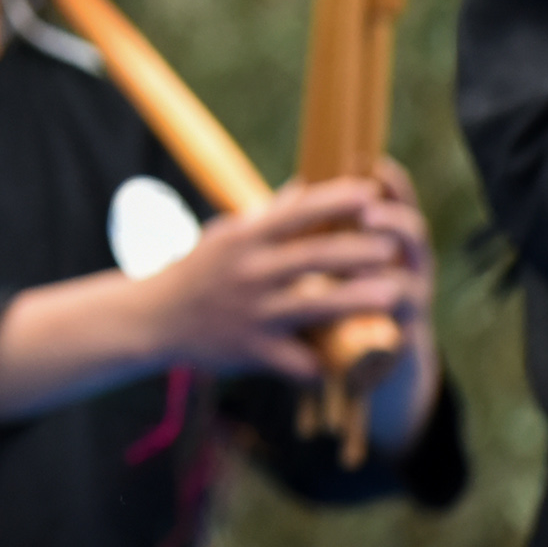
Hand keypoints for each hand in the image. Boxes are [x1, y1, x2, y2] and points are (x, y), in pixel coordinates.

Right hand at [137, 178, 422, 384]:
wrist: (154, 318)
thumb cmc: (200, 270)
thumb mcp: (228, 235)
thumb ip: (270, 215)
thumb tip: (307, 185)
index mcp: (245, 238)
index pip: (296, 213)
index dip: (334, 201)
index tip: (370, 193)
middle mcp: (249, 272)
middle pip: (311, 257)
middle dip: (356, 250)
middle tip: (393, 247)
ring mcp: (252, 312)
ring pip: (313, 306)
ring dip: (354, 300)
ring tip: (391, 295)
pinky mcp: (253, 351)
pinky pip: (296, 360)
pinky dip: (323, 361)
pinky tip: (349, 360)